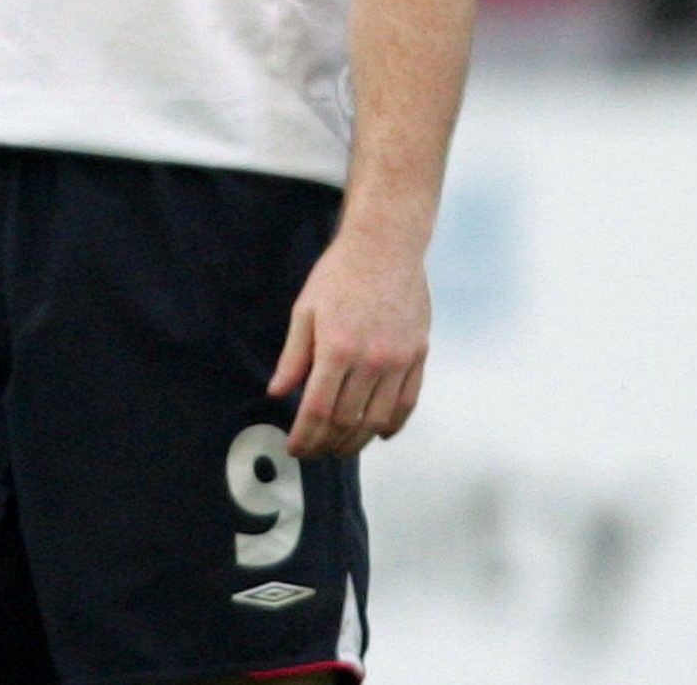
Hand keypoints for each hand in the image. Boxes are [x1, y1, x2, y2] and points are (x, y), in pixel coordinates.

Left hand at [271, 233, 426, 458]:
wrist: (386, 246)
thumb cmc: (340, 274)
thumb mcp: (305, 310)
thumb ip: (293, 357)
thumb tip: (278, 392)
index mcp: (337, 348)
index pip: (318, 410)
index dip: (304, 437)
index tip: (294, 448)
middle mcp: (370, 360)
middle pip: (347, 422)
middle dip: (326, 445)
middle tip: (314, 451)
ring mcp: (398, 360)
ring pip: (378, 421)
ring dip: (357, 441)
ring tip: (340, 446)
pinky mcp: (418, 356)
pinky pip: (407, 404)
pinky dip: (391, 425)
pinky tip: (377, 432)